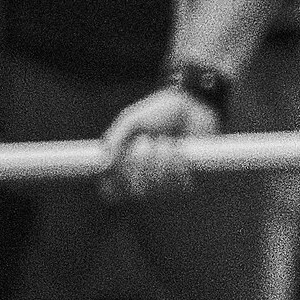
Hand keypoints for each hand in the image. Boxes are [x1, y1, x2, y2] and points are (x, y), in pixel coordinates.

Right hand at [99, 88, 218, 198]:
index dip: (112, 186)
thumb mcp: (133, 120)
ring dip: (161, 159)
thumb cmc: (162, 112)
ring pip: (157, 186)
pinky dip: (177, 163)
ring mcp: (167, 183)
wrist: (194, 107)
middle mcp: (145, 178)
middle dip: (140, 163)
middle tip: (146, 140)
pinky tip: (179, 149)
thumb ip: (116, 138)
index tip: (113, 170)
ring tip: (166, 139)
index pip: (112, 192)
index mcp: (126, 166)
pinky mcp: (188, 181)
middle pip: (136, 191)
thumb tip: (105, 163)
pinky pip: (178, 185)